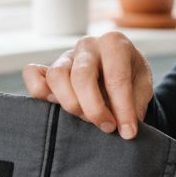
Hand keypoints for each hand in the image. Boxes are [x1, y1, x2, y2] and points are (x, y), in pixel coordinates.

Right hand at [22, 32, 153, 139]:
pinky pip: (33, 75)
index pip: (116, 77)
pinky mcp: (48, 68)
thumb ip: (136, 103)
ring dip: (71, 104)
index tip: (128, 132)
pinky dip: (38, 91)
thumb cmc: (130, 74)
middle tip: (107, 127)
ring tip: (86, 118)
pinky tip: (54, 104)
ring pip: (56, 77)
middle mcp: (87, 45)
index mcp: (114, 43)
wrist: (117, 65)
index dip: (123, 109)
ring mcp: (66, 55)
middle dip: (94, 109)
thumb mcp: (142, 85)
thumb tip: (126, 128)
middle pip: (82, 77)